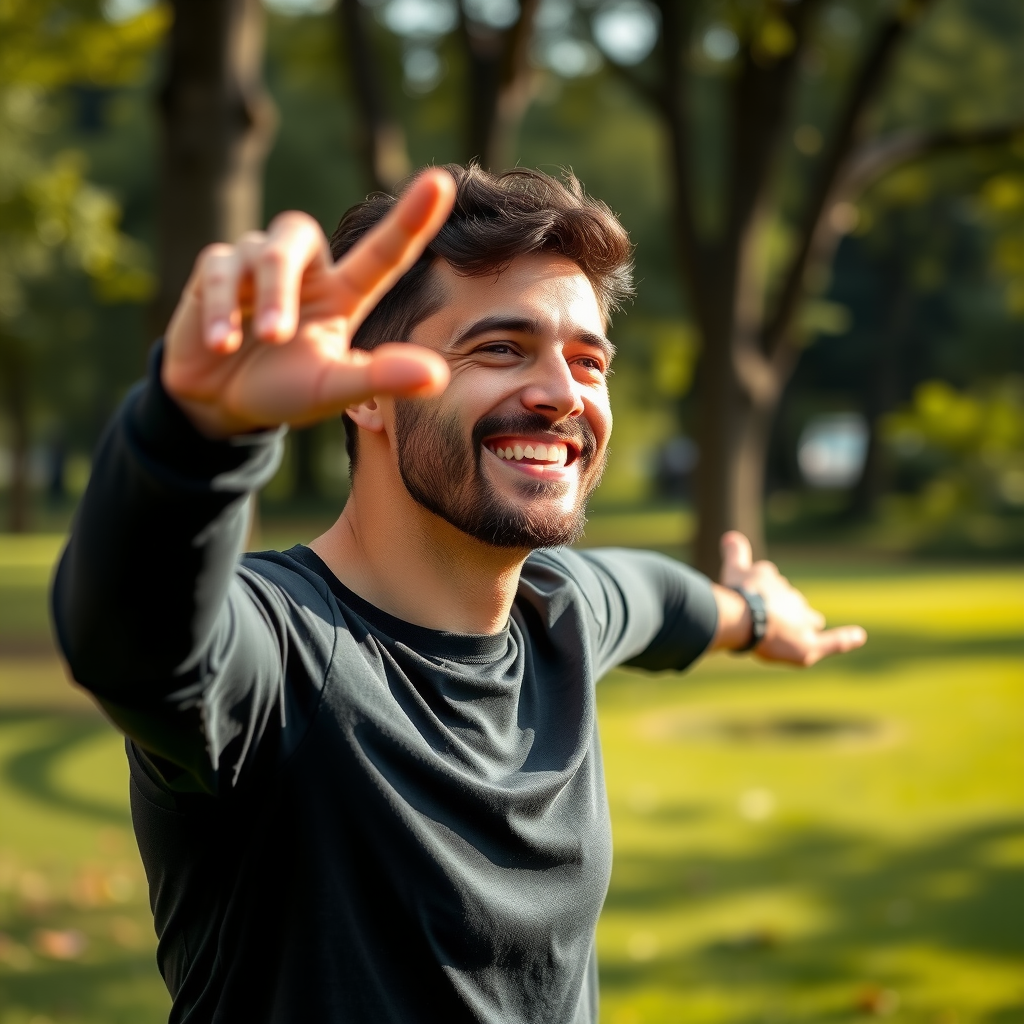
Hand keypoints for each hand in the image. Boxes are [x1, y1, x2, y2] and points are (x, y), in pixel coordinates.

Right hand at [161, 169, 456, 437]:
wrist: (222, 404)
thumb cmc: (287, 391)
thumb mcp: (333, 390)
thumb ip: (379, 380)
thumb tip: (438, 376)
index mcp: (343, 293)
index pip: (384, 252)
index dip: (411, 218)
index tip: (442, 182)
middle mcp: (305, 269)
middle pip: (297, 232)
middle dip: (282, 281)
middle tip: (275, 336)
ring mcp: (256, 265)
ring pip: (260, 252)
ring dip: (256, 299)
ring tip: (242, 346)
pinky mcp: (215, 272)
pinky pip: (217, 273)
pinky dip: (217, 310)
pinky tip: (217, 345)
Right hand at [717, 531, 866, 665]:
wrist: (750, 618)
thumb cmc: (740, 594)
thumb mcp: (734, 569)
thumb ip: (735, 553)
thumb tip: (730, 535)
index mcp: (771, 580)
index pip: (770, 581)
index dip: (764, 588)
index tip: (754, 592)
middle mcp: (791, 598)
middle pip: (792, 602)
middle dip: (787, 608)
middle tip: (775, 619)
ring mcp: (801, 622)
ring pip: (810, 621)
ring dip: (808, 622)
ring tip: (804, 628)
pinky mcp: (807, 647)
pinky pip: (833, 642)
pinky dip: (846, 639)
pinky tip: (860, 636)